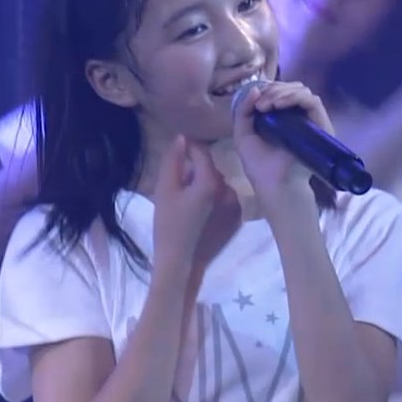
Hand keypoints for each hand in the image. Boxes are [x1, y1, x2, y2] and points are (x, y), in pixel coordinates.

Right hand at [151, 136, 237, 260]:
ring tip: (189, 200)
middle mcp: (228, 190)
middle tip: (179, 182)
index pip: (202, 152)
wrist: (181, 262)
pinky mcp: (237, 219)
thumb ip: (173, 161)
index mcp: (210, 181)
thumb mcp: (164, 190)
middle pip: (211, 169)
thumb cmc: (168, 225)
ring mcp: (236, 206)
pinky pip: (225, 200)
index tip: (179, 151)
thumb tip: (181, 138)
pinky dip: (215, 200)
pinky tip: (201, 213)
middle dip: (196, 171)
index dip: (189, 148)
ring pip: (219, 185)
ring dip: (206, 186)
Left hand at [231, 80, 334, 194]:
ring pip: (303, 91)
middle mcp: (300, 117)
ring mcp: (312, 121)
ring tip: (267, 105)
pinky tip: (279, 105)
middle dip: (274, 90)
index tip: (256, 99)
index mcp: (283, 118)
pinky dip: (295, 98)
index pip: (282, 92)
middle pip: (293, 88)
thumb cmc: (260, 166)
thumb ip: (244, 112)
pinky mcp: (322, 125)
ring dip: (282, 93)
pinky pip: (312, 101)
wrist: (275, 186)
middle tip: (261, 104)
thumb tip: (256, 89)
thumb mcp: (244, 135)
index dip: (269, 89)